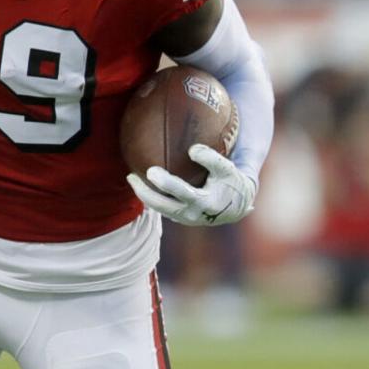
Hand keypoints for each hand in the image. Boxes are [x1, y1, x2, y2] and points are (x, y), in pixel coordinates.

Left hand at [127, 144, 255, 226]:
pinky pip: (161, 208)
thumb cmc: (230, 182)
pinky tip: (143, 182)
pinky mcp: (180, 219)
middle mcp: (192, 215)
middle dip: (144, 193)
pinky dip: (150, 197)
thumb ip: (211, 158)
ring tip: (131, 178)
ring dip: (143, 195)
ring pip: (159, 209)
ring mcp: (184, 219)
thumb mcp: (227, 168)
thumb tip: (191, 149)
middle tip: (131, 176)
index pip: (182, 193)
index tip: (151, 170)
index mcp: (205, 203)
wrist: (237, 206)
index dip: (166, 183)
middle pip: (162, 206)